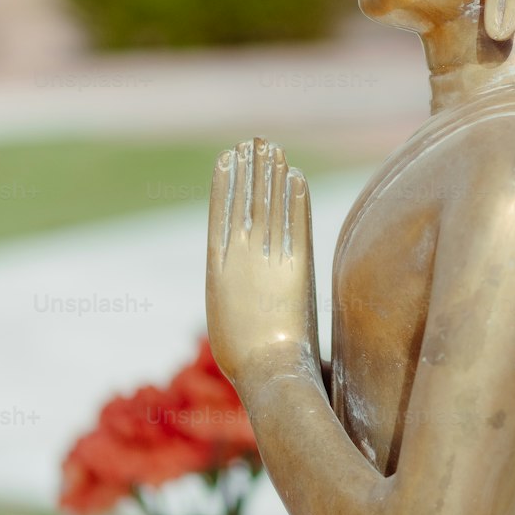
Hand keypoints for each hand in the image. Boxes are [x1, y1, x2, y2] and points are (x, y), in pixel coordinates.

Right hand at [206, 137, 318, 394]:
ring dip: (272, 175)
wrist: (270, 371)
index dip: (227, 182)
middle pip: (247, 201)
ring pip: (270, 206)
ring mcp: (268, 260)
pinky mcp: (297, 268)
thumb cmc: (246, 357)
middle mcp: (241, 257)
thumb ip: (231, 287)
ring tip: (274, 151)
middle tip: (256, 142)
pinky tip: (297, 178)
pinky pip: (296, 224)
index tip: (230, 157)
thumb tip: (235, 270)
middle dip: (252, 169)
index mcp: (217, 267)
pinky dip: (296, 199)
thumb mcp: (228, 315)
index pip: (221, 211)